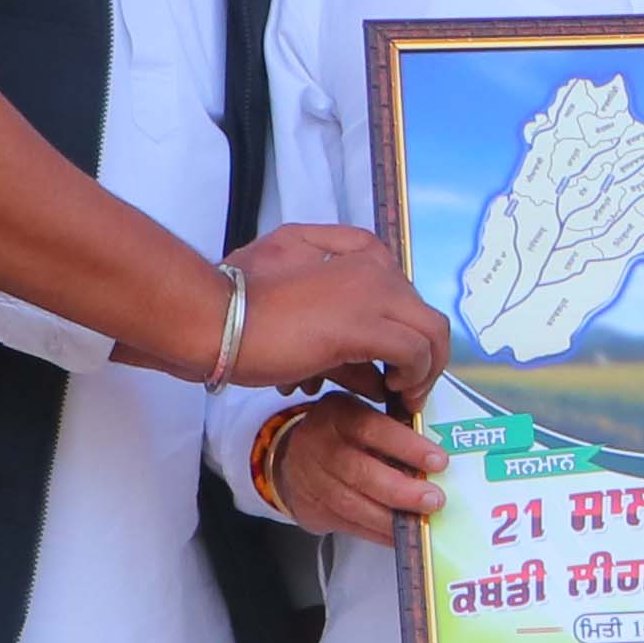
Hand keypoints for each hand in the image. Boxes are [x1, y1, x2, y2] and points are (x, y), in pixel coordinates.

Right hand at [220, 224, 442, 400]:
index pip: (400, 287)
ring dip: (425, 367)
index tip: (393, 356)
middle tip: (405, 385)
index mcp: (347, 248)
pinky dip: (413, 376)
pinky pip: (415, 352)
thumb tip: (359, 343)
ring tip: (404, 394)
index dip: (403, 325)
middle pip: (421, 309)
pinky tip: (391, 392)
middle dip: (421, 352)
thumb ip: (328, 305)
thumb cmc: (237, 307)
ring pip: (432, 330)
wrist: (211, 316)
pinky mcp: (364, 325)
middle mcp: (368, 263)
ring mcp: (370, 291)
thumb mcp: (289, 294)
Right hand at [262, 397, 443, 541]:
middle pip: (360, 472)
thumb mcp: (361, 414)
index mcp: (339, 415)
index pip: (373, 429)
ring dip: (390, 518)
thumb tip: (436, 457)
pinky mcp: (311, 507)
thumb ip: (393, 428)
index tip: (438, 461)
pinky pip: (348, 524)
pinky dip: (377, 533)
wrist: (293, 455)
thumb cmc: (341, 434)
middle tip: (433, 500)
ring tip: (420, 523)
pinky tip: (399, 536)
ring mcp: (312, 478)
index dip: (407, 446)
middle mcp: (320, 445)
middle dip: (401, 490)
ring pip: (352, 504)